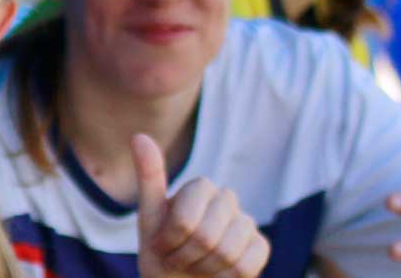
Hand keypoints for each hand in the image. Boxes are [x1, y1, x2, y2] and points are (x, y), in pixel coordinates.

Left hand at [133, 135, 269, 277]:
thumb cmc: (163, 249)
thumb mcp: (149, 217)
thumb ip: (148, 178)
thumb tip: (139, 136)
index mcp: (201, 187)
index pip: (184, 220)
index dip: (170, 241)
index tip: (161, 247)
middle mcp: (227, 199)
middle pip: (206, 237)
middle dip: (185, 257)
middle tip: (177, 260)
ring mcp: (247, 223)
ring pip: (226, 253)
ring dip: (202, 269)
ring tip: (194, 267)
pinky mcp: (261, 246)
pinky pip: (245, 266)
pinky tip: (215, 274)